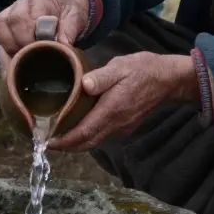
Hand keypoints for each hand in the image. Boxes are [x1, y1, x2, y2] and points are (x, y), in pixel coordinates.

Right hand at [0, 0, 89, 55]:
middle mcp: (22, 3)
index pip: (30, 15)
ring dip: (9, 48)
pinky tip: (11, 69)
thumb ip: (70, 29)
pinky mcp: (5, 24)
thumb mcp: (76, 17)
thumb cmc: (68, 12)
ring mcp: (10, 12)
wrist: (63, 5)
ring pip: (1, 28)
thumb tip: (63, 46)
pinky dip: (4, 54)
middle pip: (12, 21)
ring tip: (20, 64)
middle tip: (31, 58)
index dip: (32, 35)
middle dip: (20, 42)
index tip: (42, 50)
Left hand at [49, 52, 197, 151]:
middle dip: (67, 146)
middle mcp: (117, 124)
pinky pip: (102, 136)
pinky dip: (87, 137)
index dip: (65, 140)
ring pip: (95, 141)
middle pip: (87, 142)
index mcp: (112, 109)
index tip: (48, 142)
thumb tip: (83, 84)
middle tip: (47, 143)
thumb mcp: (120, 66)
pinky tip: (78, 128)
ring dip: (76, 143)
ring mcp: (122, 127)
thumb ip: (101, 76)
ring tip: (58, 136)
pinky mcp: (125, 126)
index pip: (85, 132)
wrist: (167, 79)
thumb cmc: (142, 69)